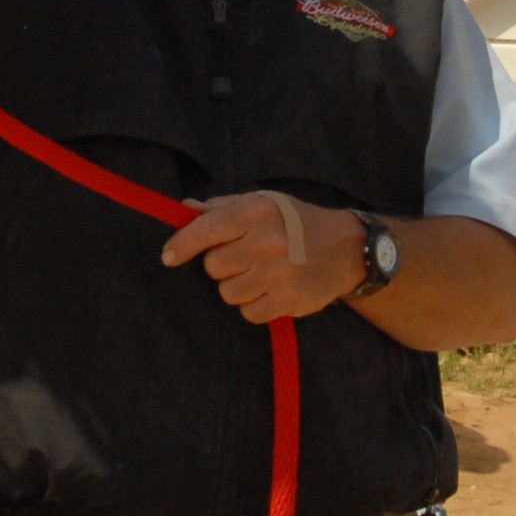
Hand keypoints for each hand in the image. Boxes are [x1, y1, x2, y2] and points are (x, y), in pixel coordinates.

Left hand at [160, 190, 365, 324]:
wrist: (346, 247)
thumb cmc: (297, 222)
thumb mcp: (263, 203)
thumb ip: (223, 208)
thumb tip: (185, 209)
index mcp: (256, 212)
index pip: (205, 230)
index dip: (181, 245)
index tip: (168, 256)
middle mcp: (266, 241)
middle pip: (214, 267)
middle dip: (224, 264)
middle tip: (245, 257)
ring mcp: (278, 273)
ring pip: (228, 293)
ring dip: (238, 287)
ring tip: (261, 274)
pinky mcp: (289, 300)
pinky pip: (249, 313)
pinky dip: (255, 306)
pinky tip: (271, 290)